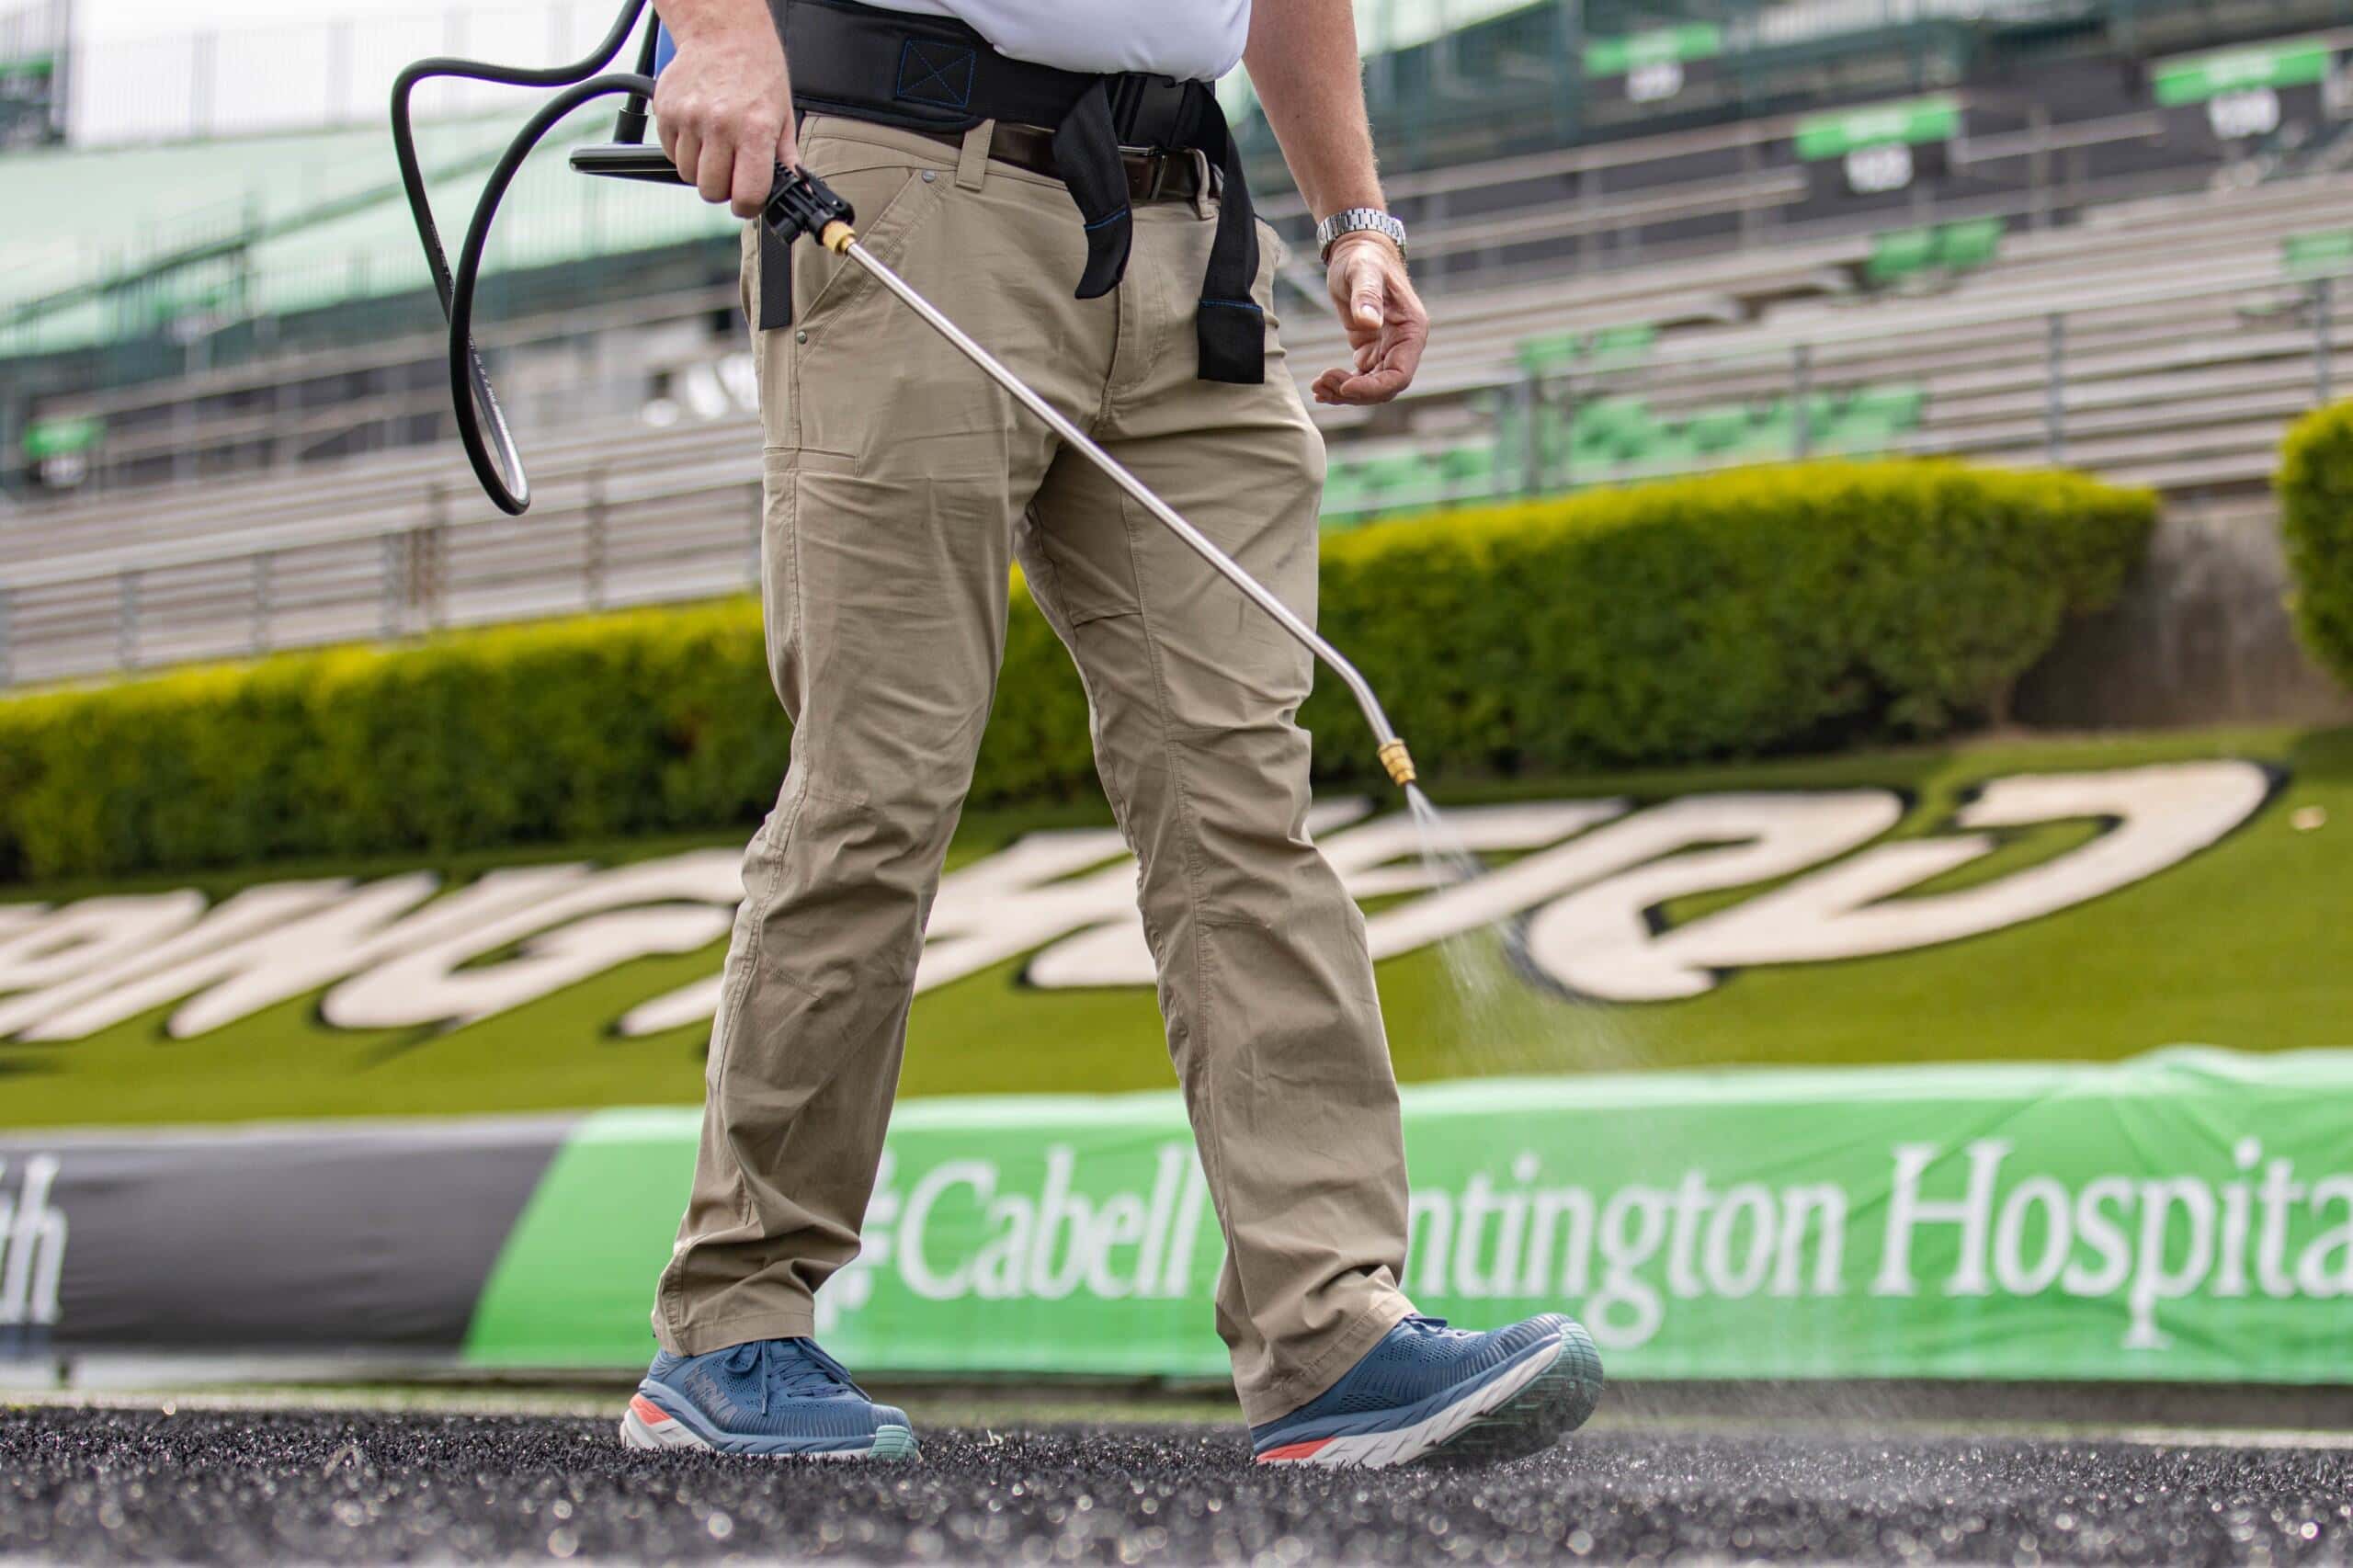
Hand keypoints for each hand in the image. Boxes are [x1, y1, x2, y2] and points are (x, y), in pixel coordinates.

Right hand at [654, 7, 798, 218]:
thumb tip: (794, 194)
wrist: (723, 32)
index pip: (746, 194)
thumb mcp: (783, 115)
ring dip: (701, 169)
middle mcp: (719, 125)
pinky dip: (683, 151)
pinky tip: (699, 132)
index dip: (747, 206)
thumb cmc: (757, 71)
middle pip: (711, 190)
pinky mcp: (666, 110)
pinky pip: (670, 152)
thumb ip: (785, 159)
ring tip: (715, 146)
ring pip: (688, 174)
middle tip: (731, 170)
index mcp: (754, 129)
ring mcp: (689, 117)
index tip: (747, 201)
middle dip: (723, 188)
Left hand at [1311, 233, 1427, 405]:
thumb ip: (1367, 296)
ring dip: (1344, 392)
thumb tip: (1368, 322)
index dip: (1374, 388)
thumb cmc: (1364, 257)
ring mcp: (1388, 349)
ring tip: (1317, 386)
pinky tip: (1320, 388)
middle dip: (1354, 392)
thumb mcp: (1363, 271)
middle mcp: (1404, 344)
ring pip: (1371, 387)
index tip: (1345, 386)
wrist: (1358, 249)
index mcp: (1412, 330)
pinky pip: (1360, 378)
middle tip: (1322, 383)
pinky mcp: (1371, 350)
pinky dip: (1342, 386)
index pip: (1400, 375)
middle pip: (1384, 387)